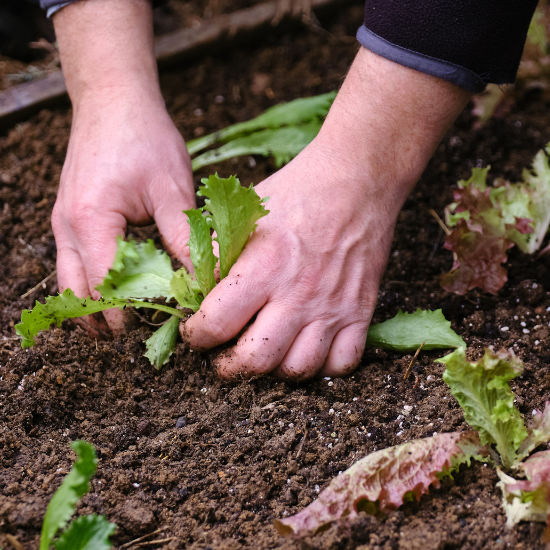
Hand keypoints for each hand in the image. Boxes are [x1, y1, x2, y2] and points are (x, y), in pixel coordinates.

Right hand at [51, 0, 194, 332]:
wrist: (111, 99)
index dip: (133, 313)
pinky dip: (93, 284)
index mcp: (92, 222)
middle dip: (107, 321)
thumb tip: (204, 280)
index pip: (107, 288)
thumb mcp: (172, 188)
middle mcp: (67, 228)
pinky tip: (125, 290)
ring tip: (133, 322)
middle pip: (78, 296)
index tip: (164, 326)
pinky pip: (74, 265)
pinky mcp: (67, 220)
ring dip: (95, 306)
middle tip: (145, 335)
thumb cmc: (143, 136)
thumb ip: (184, 237)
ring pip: (70, 285)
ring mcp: (62, 225)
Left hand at [181, 47, 469, 378]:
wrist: (357, 179)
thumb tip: (188, 283)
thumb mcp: (248, 213)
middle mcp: (296, 294)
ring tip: (265, 353)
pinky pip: (342, 364)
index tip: (195, 332)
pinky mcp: (361, 311)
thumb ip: (218, 251)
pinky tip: (308, 347)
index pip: (216, 324)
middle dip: (230, 367)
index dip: (197, 336)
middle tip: (223, 356)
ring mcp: (331, 307)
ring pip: (298, 369)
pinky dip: (323, 366)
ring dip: (275, 370)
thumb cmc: (298, 191)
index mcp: (262, 267)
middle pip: (256, 360)